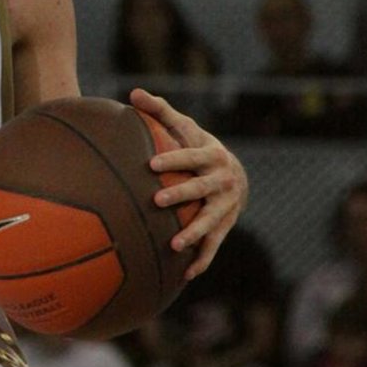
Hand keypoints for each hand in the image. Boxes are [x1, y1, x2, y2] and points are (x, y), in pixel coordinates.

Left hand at [130, 86, 248, 279]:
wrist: (234, 172)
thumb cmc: (197, 145)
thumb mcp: (183, 127)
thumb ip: (159, 110)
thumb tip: (132, 92)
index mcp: (211, 155)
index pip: (190, 156)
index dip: (172, 158)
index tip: (150, 163)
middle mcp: (222, 181)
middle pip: (201, 188)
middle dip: (181, 194)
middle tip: (157, 201)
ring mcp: (226, 205)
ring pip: (211, 221)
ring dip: (194, 233)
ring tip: (174, 244)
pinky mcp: (225, 226)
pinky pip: (215, 245)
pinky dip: (202, 259)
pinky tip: (186, 274)